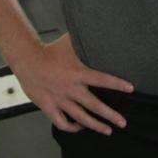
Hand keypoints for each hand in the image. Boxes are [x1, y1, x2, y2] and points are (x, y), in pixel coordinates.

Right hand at [9, 33, 133, 134]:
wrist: (27, 59)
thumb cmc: (48, 50)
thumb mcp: (69, 41)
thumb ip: (83, 38)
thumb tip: (96, 27)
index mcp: (78, 73)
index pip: (103, 80)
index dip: (118, 84)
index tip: (130, 89)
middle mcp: (71, 89)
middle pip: (95, 106)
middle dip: (111, 115)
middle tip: (123, 122)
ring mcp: (60, 100)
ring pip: (80, 118)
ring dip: (95, 125)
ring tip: (107, 130)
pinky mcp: (48, 107)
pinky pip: (61, 122)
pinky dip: (71, 128)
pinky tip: (79, 128)